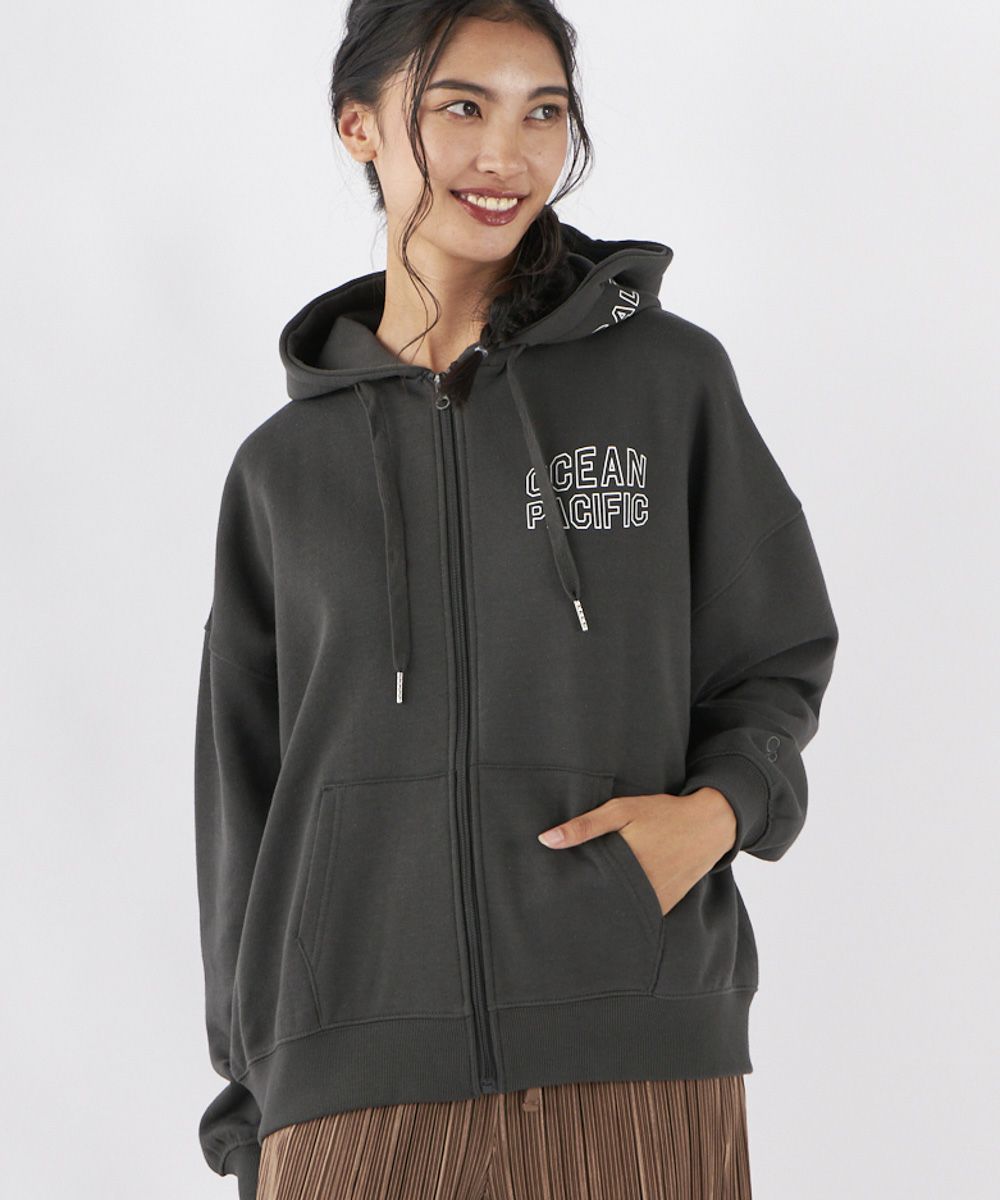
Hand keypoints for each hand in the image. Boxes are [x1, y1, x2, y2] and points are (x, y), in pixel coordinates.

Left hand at [536, 787, 736, 916]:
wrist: (708, 826)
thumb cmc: (661, 814)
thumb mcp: (622, 810)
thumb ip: (585, 826)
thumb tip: (546, 840)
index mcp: (625, 865)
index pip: (585, 887)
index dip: (566, 891)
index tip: (547, 892)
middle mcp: (640, 890)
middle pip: (600, 903)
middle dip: (581, 903)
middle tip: (558, 902)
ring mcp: (654, 903)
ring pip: (618, 913)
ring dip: (602, 908)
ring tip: (579, 906)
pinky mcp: (664, 907)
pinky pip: (637, 914)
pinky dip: (624, 910)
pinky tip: (610, 903)